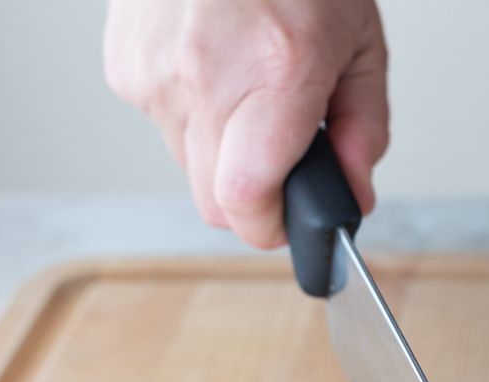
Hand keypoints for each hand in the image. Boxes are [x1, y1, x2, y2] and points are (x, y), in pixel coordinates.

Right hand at [104, 0, 388, 247]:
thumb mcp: (361, 46)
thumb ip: (364, 132)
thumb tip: (355, 196)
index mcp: (273, 78)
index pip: (245, 202)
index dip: (271, 228)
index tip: (291, 223)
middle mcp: (205, 79)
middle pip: (213, 201)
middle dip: (253, 199)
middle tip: (284, 162)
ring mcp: (154, 72)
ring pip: (188, 163)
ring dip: (224, 150)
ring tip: (252, 92)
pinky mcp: (124, 64)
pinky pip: (162, 122)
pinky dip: (193, 112)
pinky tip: (217, 68)